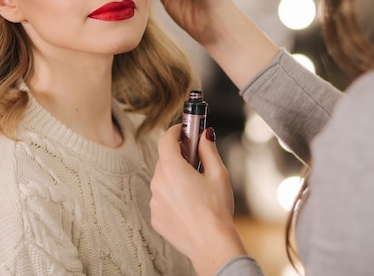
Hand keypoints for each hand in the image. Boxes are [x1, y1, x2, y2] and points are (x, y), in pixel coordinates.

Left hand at [150, 124, 245, 274]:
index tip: (183, 129)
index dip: (175, 131)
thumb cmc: (217, 210)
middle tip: (196, 159)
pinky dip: (172, 196)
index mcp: (172, 169)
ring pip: (163, 180)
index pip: (166, 139)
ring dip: (175, 177)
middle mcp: (158, 183)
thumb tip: (204, 135)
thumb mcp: (219, 174)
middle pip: (165, 159)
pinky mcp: (155, 216)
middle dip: (179, 155)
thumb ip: (208, 150)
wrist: (211, 244)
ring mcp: (154, 201)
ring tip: (195, 187)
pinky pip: (162, 199)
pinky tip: (189, 205)